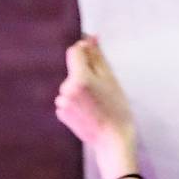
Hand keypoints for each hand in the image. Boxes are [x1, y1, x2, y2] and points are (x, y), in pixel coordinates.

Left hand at [55, 36, 137, 176]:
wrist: (113, 140)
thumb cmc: (117, 109)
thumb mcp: (111, 80)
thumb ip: (98, 57)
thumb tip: (90, 38)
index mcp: (80, 78)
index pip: (74, 52)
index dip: (84, 49)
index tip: (95, 52)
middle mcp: (67, 89)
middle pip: (74, 70)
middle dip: (86, 73)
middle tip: (105, 88)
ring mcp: (62, 103)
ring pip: (71, 85)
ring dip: (81, 88)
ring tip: (98, 103)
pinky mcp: (61, 114)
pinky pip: (68, 99)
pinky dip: (77, 101)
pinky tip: (90, 111)